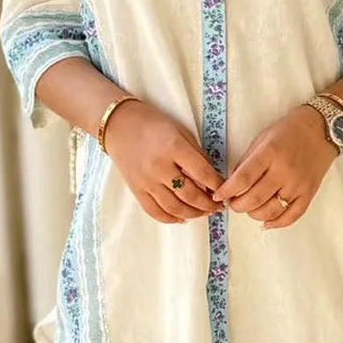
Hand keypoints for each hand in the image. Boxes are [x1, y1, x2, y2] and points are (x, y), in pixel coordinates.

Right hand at [102, 99, 225, 223]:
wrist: (118, 125)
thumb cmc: (152, 124)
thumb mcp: (179, 131)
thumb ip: (195, 154)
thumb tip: (211, 179)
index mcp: (173, 147)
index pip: (203, 173)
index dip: (217, 186)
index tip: (225, 191)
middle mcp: (159, 167)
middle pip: (190, 195)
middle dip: (208, 204)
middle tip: (217, 206)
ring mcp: (146, 181)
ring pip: (175, 208)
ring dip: (193, 214)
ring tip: (204, 213)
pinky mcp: (136, 190)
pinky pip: (155, 212)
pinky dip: (171, 219)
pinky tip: (182, 218)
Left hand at [211, 105, 338, 229]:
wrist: (320, 129)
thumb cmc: (288, 132)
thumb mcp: (262, 139)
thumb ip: (247, 162)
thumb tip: (233, 185)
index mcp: (270, 153)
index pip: (243, 179)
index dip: (226, 191)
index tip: (217, 196)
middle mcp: (284, 171)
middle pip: (254, 199)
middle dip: (237, 206)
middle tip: (232, 203)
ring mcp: (298, 184)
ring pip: (271, 211)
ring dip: (253, 214)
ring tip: (248, 208)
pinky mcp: (309, 193)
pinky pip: (292, 216)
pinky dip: (277, 223)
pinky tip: (266, 222)